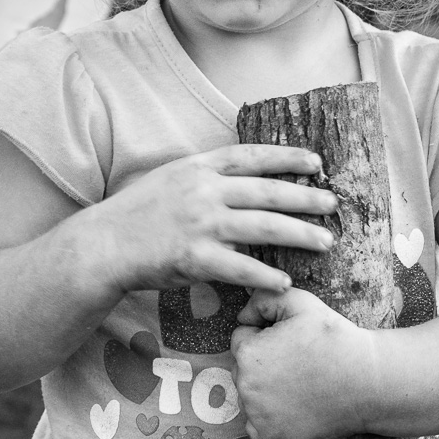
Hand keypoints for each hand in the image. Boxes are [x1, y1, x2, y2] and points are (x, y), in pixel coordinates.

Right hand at [78, 144, 337, 295]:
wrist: (105, 244)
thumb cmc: (137, 213)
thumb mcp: (170, 179)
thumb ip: (205, 177)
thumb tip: (241, 179)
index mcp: (198, 168)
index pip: (251, 156)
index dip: (286, 158)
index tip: (316, 162)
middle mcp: (203, 191)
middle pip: (267, 192)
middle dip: (306, 198)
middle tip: (334, 205)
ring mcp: (200, 224)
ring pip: (263, 228)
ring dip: (300, 235)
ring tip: (326, 242)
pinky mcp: (194, 258)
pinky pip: (241, 268)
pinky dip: (266, 276)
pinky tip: (286, 282)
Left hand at [230, 288, 379, 438]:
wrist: (369, 382)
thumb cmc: (334, 339)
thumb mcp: (299, 301)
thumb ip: (262, 298)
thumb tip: (242, 315)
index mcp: (248, 354)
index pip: (241, 340)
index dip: (266, 337)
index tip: (291, 344)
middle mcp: (246, 387)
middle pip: (242, 369)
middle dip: (263, 364)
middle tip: (298, 365)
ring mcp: (257, 417)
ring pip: (250, 396)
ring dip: (265, 390)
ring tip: (300, 385)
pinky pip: (257, 425)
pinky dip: (271, 418)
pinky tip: (297, 408)